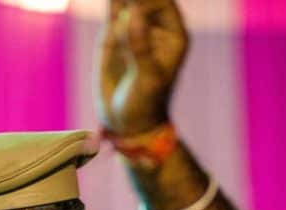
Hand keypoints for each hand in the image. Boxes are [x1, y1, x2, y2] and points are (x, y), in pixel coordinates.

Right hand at [94, 0, 187, 135]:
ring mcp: (134, 29)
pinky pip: (112, 11)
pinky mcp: (113, 35)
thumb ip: (140, 46)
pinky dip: (111, 1)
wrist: (125, 121)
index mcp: (174, 36)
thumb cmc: (145, 105)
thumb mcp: (146, 79)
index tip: (131, 3)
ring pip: (128, 2)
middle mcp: (155, 28)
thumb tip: (133, 14)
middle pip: (146, 0)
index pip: (163, 4)